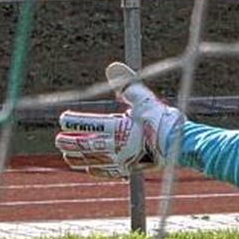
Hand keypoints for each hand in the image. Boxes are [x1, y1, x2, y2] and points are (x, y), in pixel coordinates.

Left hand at [54, 62, 182, 178]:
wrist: (180, 145)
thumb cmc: (162, 120)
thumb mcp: (144, 98)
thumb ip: (127, 84)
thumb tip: (113, 67)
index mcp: (118, 127)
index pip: (89, 124)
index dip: (74, 122)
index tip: (63, 119)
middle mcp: (116, 145)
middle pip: (86, 144)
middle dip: (70, 142)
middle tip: (58, 140)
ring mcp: (122, 160)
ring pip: (93, 160)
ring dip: (77, 158)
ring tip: (66, 156)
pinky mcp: (131, 169)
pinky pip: (108, 172)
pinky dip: (96, 170)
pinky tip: (89, 168)